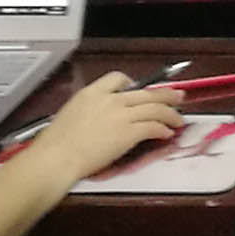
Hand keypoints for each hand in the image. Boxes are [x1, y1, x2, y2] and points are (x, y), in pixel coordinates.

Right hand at [26, 72, 182, 181]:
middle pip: (146, 92)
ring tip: (178, 119)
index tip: (140, 90)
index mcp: (92, 92)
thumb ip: (89, 109)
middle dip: (166, 95)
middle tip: (178, 97)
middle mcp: (110, 99)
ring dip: (171, 114)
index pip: (118, 78)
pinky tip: (167, 133)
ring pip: (156, 109)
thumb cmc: (56, 143)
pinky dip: (163, 130)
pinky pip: (154, 127)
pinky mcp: (130, 133)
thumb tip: (99, 115)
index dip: (133, 84)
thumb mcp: (70, 113)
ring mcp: (122, 115)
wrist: (57, 157)